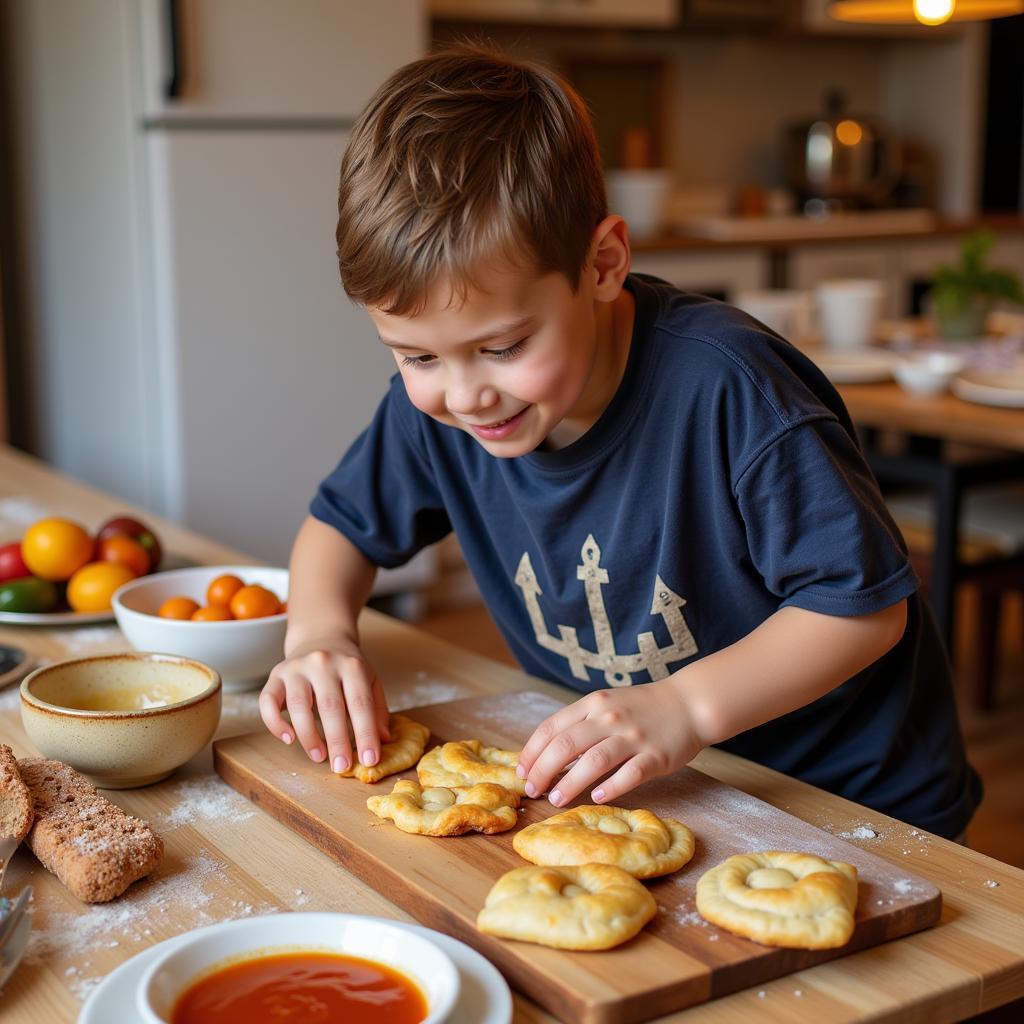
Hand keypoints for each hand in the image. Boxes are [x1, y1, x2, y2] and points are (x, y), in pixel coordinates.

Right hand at [259, 637, 389, 773]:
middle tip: (341, 767)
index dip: (366, 733)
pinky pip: (268, 702)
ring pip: (298, 705)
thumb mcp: (370, 680)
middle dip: (337, 741)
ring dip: (309, 736)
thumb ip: (377, 709)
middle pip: (330, 706)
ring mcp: (297, 668)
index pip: (360, 703)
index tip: (370, 760)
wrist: (321, 636)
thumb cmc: (347, 667)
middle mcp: (323, 663)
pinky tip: (288, 739)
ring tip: (319, 757)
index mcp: (352, 665)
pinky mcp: (275, 675)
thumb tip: (383, 739)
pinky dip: (275, 723)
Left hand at [515, 680, 703, 806]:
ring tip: (555, 799)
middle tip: (533, 790)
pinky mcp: (655, 756)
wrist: (689, 704)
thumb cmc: (641, 709)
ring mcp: (633, 736)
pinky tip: (596, 798)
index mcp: (593, 703)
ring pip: (594, 761)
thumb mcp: (606, 705)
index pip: (552, 727)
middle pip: (566, 745)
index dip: (532, 752)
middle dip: (543, 770)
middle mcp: (609, 717)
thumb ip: (580, 725)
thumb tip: (546, 757)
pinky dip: (610, 787)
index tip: (522, 772)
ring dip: (570, 783)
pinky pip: (629, 774)